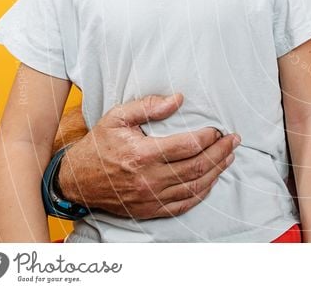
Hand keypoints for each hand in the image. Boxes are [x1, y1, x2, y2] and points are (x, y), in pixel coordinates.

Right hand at [58, 94, 238, 218]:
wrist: (77, 181)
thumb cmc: (99, 145)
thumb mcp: (117, 118)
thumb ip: (148, 106)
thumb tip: (178, 99)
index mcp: (142, 154)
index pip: (188, 146)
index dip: (209, 137)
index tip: (218, 129)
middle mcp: (149, 179)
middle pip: (197, 167)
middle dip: (220, 152)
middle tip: (233, 140)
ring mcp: (151, 197)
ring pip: (194, 186)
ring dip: (217, 171)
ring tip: (229, 156)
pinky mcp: (151, 210)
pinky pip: (184, 204)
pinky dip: (202, 192)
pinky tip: (212, 179)